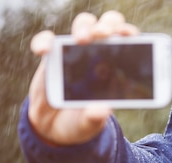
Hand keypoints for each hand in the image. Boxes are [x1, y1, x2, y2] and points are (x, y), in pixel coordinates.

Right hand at [27, 11, 138, 144]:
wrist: (54, 128)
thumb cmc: (81, 121)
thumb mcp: (90, 124)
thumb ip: (95, 118)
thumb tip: (102, 110)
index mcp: (115, 70)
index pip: (126, 44)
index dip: (128, 34)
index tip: (128, 35)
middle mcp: (97, 55)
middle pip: (106, 27)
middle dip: (107, 25)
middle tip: (103, 35)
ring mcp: (74, 54)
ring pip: (83, 26)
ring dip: (84, 28)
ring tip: (81, 40)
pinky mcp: (52, 57)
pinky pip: (47, 41)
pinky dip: (44, 41)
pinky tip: (43, 51)